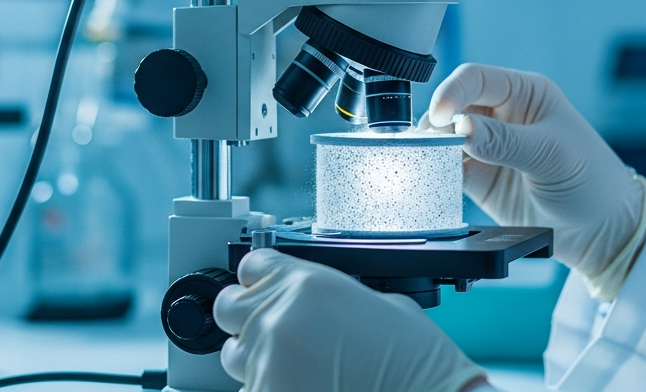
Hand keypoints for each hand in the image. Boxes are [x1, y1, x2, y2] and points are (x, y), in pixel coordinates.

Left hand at [214, 249, 486, 391]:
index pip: (251, 265)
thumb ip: (331, 297)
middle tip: (273, 333)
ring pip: (234, 356)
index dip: (259, 279)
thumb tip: (314, 305)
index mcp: (307, 283)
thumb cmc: (416, 361)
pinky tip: (303, 388)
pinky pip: (250, 390)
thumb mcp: (379, 303)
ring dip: (256, 360)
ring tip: (295, 370)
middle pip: (228, 307)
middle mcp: (279, 317)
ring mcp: (268, 363)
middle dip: (246, 319)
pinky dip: (270, 389)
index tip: (264, 290)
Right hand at [424, 63, 645, 283]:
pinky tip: (439, 179)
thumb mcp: (553, 155)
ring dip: (434, 148)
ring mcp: (489, 147)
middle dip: (438, 122)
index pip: (476, 78)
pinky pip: (448, 169)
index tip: (441, 115)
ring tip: (434, 163)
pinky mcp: (480, 178)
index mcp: (525, 93)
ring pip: (445, 137)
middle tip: (432, 144)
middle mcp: (502, 114)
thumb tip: (461, 128)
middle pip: (453, 105)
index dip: (453, 92)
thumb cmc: (592, 181)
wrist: (602, 232)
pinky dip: (438, 172)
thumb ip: (505, 141)